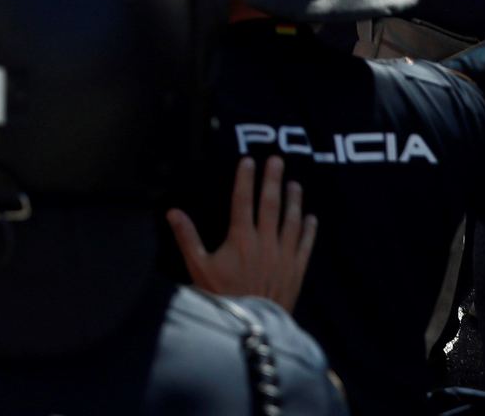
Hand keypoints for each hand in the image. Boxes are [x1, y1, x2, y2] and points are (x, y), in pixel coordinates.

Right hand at [166, 155, 317, 312]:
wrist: (251, 324)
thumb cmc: (221, 294)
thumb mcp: (198, 266)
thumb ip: (187, 237)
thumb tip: (173, 211)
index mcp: (241, 238)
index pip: (243, 200)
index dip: (245, 179)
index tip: (248, 160)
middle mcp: (265, 241)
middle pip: (270, 204)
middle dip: (273, 179)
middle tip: (277, 160)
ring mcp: (283, 255)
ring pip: (291, 220)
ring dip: (293, 200)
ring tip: (295, 184)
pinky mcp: (296, 269)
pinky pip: (305, 244)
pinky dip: (309, 230)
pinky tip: (311, 217)